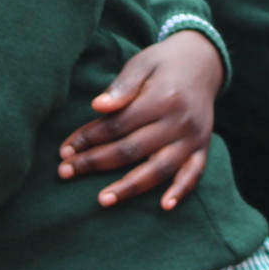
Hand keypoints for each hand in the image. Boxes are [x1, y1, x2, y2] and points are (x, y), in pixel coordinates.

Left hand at [59, 29, 223, 209]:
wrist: (203, 62)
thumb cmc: (163, 63)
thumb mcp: (142, 63)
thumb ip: (122, 86)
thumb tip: (97, 106)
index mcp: (162, 98)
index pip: (118, 125)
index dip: (89, 138)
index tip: (65, 150)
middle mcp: (179, 121)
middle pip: (132, 149)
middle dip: (95, 163)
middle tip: (66, 172)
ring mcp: (193, 138)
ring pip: (159, 169)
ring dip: (129, 187)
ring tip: (103, 200)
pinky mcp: (203, 148)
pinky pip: (194, 175)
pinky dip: (180, 191)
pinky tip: (164, 207)